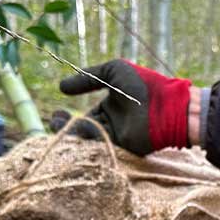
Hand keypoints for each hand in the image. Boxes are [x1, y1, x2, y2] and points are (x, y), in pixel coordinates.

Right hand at [58, 60, 191, 155]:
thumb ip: (87, 78)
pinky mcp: (123, 148)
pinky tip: (75, 133)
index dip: (69, 117)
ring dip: (73, 134)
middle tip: (54, 122)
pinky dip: (87, 141)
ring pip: (89, 139)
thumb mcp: (112, 71)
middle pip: (83, 130)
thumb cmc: (143, 84)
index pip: (85, 115)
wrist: (165, 104)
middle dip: (66, 128)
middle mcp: (113, 123)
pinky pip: (100, 146)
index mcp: (111, 106)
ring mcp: (118, 136)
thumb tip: (60, 87)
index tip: (56, 114)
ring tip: (60, 125)